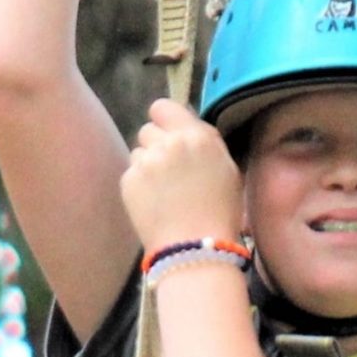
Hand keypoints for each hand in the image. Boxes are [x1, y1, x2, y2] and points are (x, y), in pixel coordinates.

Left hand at [122, 98, 243, 253]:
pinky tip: (154, 203)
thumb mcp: (227, 170)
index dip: (164, 120)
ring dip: (147, 164)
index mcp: (197, 137)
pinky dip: (139, 185)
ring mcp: (146, 162)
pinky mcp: (129, 182)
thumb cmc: (219, 213)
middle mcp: (169, 143)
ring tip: (163, 190)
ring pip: (138, 151)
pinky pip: (131, 173)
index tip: (169, 134)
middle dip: (156, 144)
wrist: (194, 249)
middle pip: (148, 129)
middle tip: (169, 170)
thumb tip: (186, 127)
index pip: (162, 107)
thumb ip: (205, 141)